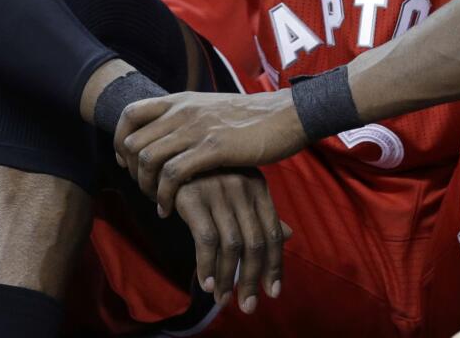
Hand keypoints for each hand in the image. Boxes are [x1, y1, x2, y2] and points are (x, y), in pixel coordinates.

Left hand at [114, 90, 306, 215]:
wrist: (285, 116)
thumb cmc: (250, 118)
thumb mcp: (210, 108)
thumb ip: (187, 117)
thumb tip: (169, 133)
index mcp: (180, 101)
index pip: (130, 113)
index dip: (120, 140)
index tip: (128, 162)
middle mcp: (182, 112)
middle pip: (133, 142)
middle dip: (132, 171)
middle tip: (145, 188)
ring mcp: (197, 129)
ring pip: (148, 159)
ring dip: (146, 187)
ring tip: (156, 202)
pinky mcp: (213, 149)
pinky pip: (172, 174)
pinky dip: (164, 196)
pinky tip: (169, 209)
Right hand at [172, 170, 291, 313]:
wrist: (169, 154)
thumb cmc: (208, 176)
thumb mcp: (238, 190)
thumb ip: (261, 213)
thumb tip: (290, 235)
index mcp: (258, 186)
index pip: (274, 233)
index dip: (275, 266)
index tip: (273, 292)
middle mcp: (242, 187)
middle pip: (256, 243)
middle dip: (253, 279)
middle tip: (248, 306)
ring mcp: (218, 191)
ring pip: (232, 246)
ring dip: (228, 278)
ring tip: (223, 299)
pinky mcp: (193, 197)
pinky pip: (206, 240)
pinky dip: (207, 266)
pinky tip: (206, 283)